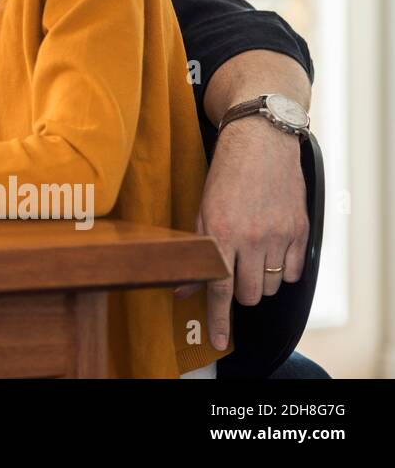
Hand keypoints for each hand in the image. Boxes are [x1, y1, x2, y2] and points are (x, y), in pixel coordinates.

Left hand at [175, 117, 307, 351]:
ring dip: (261, 281)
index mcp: (221, 233)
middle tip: (237, 274)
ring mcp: (278, 235)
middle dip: (242, 294)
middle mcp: (251, 237)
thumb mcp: (202, 210)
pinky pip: (294, 272)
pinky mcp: (300, 230)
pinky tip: (273, 251)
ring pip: (271, 286)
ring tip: (254, 255)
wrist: (261, 143)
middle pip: (250, 295)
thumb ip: (196, 251)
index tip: (219, 340)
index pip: (220, 288)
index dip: (219, 319)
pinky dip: (283, 270)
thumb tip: (183, 288)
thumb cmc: (225, 176)